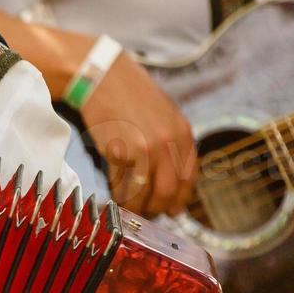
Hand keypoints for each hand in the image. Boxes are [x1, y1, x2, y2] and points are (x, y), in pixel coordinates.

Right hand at [79, 54, 196, 217]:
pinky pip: (122, 186)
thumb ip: (172, 143)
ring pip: (144, 194)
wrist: (104, 79)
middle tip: (149, 213)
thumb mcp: (164, 115)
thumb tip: (170, 176)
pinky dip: (119, 197)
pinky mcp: (119, 153)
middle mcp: (167, 144)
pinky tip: (116, 197)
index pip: (189, 178)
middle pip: (168, 192)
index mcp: (183, 133)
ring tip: (131, 208)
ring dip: (137, 207)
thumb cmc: (131, 96)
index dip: (179, 199)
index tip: (171, 209)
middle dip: (158, 208)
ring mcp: (143, 150)